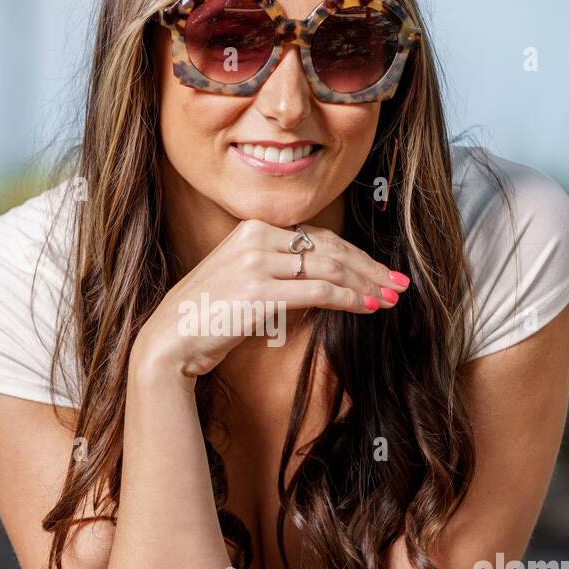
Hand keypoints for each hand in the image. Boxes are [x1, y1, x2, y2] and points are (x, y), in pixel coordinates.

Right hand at [132, 218, 409, 378]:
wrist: (171, 339)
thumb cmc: (209, 317)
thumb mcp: (246, 281)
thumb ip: (280, 272)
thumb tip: (328, 282)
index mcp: (252, 229)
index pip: (318, 238)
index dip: (355, 255)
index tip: (380, 271)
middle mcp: (255, 238)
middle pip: (329, 249)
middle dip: (369, 268)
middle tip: (397, 283)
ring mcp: (256, 262)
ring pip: (329, 268)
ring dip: (365, 285)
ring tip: (388, 298)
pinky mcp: (258, 290)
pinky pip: (317, 291)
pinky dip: (348, 299)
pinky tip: (367, 307)